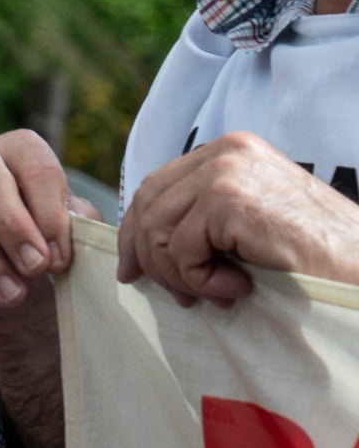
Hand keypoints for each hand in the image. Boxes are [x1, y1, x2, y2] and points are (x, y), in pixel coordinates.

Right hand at [0, 129, 99, 322]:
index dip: (49, 212)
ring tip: (12, 296)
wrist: (16, 284)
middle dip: (12, 226)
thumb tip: (76, 221)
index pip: (33, 166)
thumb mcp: (74, 233)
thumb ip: (80, 224)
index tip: (60, 256)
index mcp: (18, 152)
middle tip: (35, 267)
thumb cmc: (45, 246)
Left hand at [117, 131, 358, 307]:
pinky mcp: (228, 201)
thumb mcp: (251, 227)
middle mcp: (225, 151)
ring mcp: (225, 171)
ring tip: (221, 293)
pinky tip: (239, 288)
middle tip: (184, 297)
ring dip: (181, 276)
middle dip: (153, 259)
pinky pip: (181, 250)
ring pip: (157, 230)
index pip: (155, 186)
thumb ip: (204, 219)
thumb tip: (138, 248)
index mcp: (229, 151)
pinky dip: (202, 281)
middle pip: (148, 205)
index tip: (131, 271)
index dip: (136, 231)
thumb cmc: (316, 260)